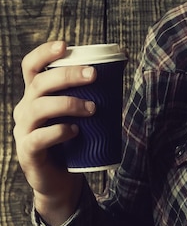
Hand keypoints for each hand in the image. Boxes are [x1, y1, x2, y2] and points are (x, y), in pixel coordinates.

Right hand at [13, 41, 95, 225]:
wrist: (62, 180)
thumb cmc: (73, 137)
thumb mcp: (80, 109)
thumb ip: (94, 86)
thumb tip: (123, 55)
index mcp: (35, 94)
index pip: (30, 66)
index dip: (44, 53)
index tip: (65, 45)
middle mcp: (25, 109)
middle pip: (39, 83)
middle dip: (67, 76)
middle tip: (93, 75)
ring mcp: (24, 131)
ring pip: (38, 108)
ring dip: (68, 103)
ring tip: (92, 108)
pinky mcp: (28, 152)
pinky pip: (38, 138)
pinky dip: (58, 131)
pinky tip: (75, 130)